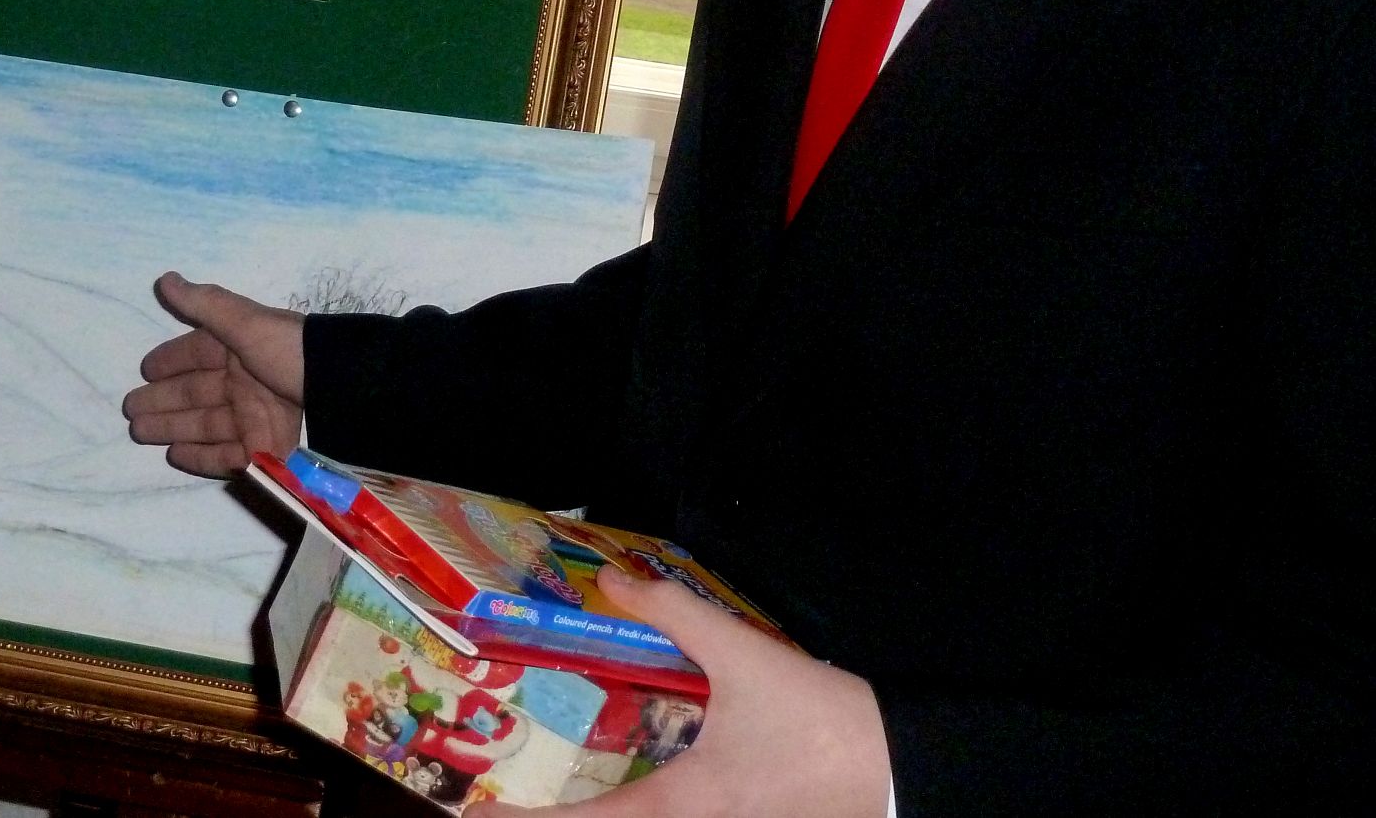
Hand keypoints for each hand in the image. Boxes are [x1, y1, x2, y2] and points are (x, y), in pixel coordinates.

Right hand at [121, 272, 304, 475]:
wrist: (340, 389)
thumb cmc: (289, 351)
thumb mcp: (245, 323)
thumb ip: (204, 305)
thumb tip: (164, 279)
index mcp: (242, 349)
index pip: (198, 354)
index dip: (171, 360)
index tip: (146, 370)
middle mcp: (246, 383)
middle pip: (195, 393)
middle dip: (163, 401)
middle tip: (130, 410)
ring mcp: (255, 418)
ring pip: (204, 424)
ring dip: (172, 427)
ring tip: (140, 431)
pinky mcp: (264, 450)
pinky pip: (225, 456)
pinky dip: (200, 456)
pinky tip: (174, 455)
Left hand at [489, 568, 890, 817]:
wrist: (901, 768)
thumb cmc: (816, 720)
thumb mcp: (743, 658)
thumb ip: (675, 615)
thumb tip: (617, 581)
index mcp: (680, 808)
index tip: (473, 815)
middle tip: (508, 808)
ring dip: (610, 816)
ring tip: (568, 800)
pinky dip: (648, 815)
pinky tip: (641, 799)